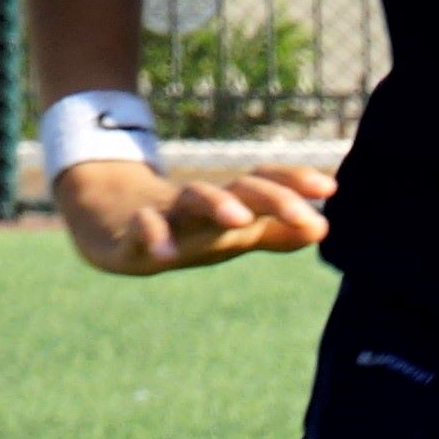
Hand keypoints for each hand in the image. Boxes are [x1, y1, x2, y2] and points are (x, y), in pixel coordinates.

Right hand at [55, 156, 334, 275]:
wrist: (108, 217)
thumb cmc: (183, 227)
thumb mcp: (231, 233)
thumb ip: (275, 232)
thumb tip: (323, 228)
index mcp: (228, 203)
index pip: (265, 183)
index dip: (296, 182)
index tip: (330, 188)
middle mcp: (202, 203)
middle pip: (240, 188)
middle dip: (273, 198)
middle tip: (304, 214)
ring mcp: (165, 212)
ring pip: (192, 198)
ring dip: (217, 204)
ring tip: (240, 219)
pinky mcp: (129, 232)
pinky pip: (141, 231)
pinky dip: (152, 238)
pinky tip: (164, 256)